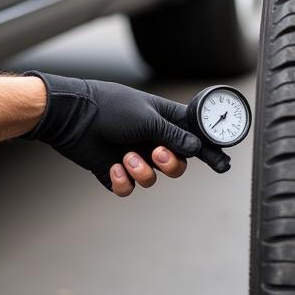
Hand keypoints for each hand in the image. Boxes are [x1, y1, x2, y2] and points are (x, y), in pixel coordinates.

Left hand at [23, 71, 230, 195]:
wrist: (72, 116)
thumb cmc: (109, 108)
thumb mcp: (147, 118)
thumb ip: (174, 135)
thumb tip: (196, 147)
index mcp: (163, 120)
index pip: (193, 136)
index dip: (209, 150)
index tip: (222, 163)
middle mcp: (150, 139)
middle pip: (177, 164)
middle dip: (171, 164)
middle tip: (157, 153)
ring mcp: (132, 155)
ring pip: (153, 178)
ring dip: (143, 171)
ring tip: (127, 157)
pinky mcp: (113, 170)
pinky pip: (128, 187)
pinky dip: (123, 180)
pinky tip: (113, 167)